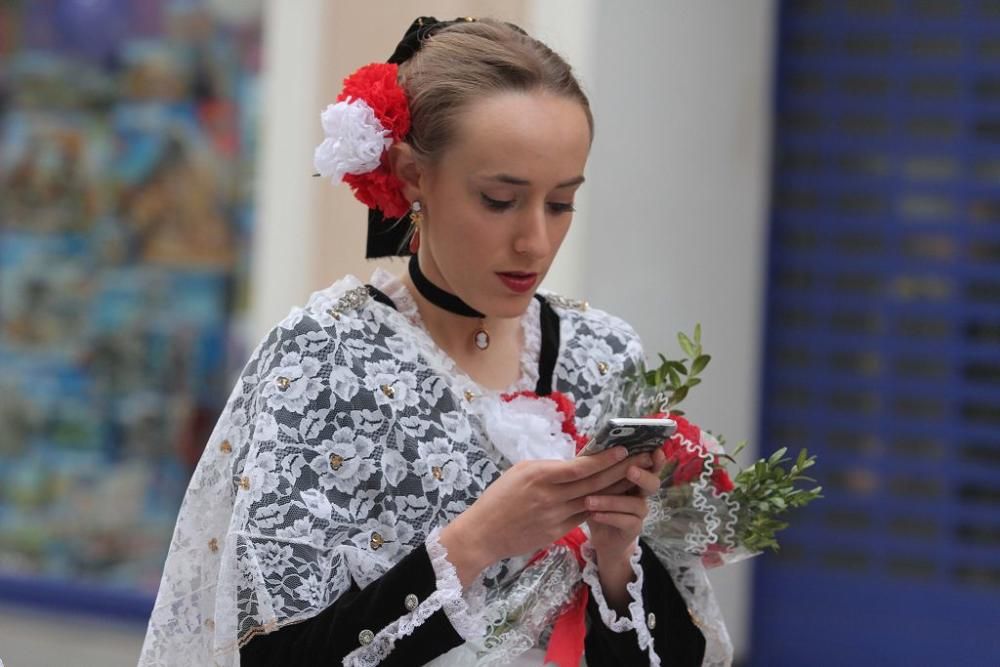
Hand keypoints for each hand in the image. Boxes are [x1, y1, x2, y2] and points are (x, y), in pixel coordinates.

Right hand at [439, 446, 638, 585]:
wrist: (484, 533)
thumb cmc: (499, 497)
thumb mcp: (520, 471)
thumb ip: (549, 468)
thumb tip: (574, 464)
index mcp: (540, 475)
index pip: (580, 467)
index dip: (605, 459)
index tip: (623, 449)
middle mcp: (551, 496)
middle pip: (594, 483)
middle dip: (620, 470)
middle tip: (641, 459)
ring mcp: (556, 516)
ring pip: (594, 500)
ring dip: (617, 489)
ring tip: (635, 477)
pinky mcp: (558, 532)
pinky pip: (584, 516)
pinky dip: (601, 505)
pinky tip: (615, 498)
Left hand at [585, 448, 666, 608]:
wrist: (600, 535)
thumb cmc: (599, 501)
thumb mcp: (594, 482)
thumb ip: (596, 465)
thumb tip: (592, 444)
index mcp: (635, 478)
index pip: (650, 465)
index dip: (656, 459)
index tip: (656, 450)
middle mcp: (641, 494)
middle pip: (653, 483)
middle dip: (643, 476)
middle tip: (629, 471)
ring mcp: (639, 513)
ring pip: (636, 504)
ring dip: (612, 501)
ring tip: (589, 500)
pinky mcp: (633, 529)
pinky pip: (626, 521)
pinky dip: (609, 517)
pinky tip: (594, 515)